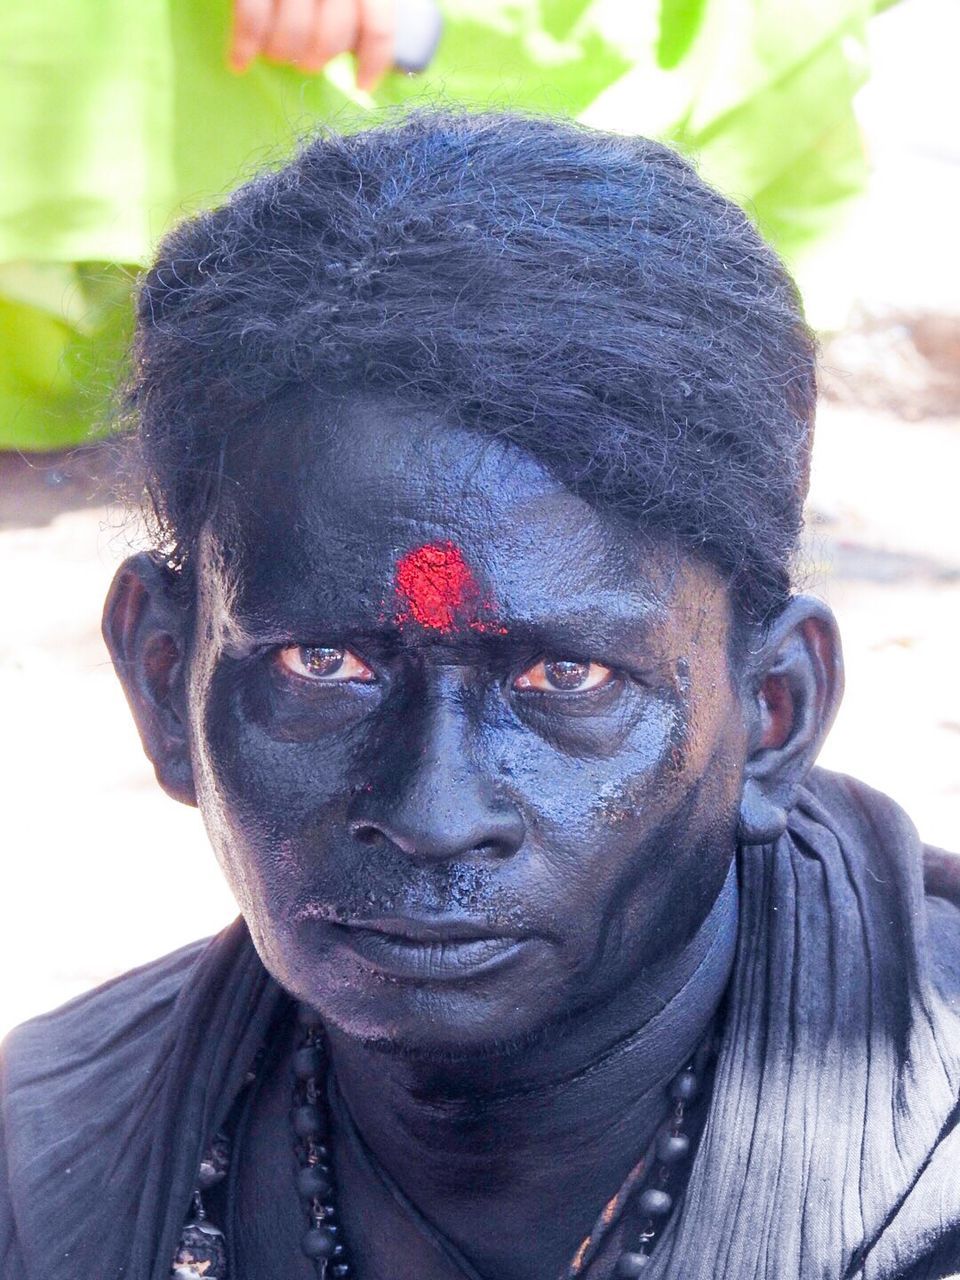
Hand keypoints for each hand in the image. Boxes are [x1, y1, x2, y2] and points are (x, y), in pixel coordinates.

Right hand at [229, 0, 394, 89]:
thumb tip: (357, 46)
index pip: (377, 25)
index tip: (362, 85)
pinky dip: (244, 47)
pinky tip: (240, 62)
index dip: (372, 63)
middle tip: (303, 59)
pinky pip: (252, 19)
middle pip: (332, 36)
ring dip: (282, 54)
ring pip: (294, 34)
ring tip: (275, 51)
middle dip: (316, 60)